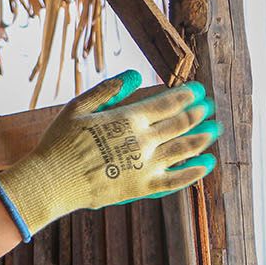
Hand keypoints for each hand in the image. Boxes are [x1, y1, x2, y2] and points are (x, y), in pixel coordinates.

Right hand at [0, 70, 219, 240]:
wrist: (51, 182)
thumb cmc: (59, 142)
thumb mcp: (77, 108)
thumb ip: (108, 90)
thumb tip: (135, 76)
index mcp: (127, 119)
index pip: (167, 103)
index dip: (186, 96)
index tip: (198, 91)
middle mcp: (143, 142)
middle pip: (180, 124)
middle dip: (198, 113)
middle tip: (210, 107)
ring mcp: (145, 167)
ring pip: (184, 150)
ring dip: (202, 138)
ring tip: (215, 130)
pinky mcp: (143, 189)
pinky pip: (176, 180)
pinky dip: (194, 172)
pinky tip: (206, 164)